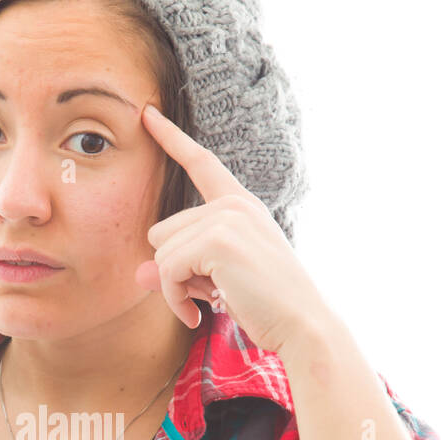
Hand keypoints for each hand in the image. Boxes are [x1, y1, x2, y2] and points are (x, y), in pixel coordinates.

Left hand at [135, 103, 329, 356]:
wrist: (302, 325)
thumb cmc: (266, 305)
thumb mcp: (217, 281)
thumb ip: (179, 270)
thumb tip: (138, 274)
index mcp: (240, 205)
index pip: (200, 163)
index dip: (171, 138)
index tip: (146, 114)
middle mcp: (232, 204)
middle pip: (161, 231)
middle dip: (173, 269)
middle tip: (204, 294)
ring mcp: (225, 219)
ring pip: (161, 253)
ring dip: (173, 287)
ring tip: (204, 304)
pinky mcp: (216, 241)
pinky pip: (167, 270)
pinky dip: (173, 298)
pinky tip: (196, 314)